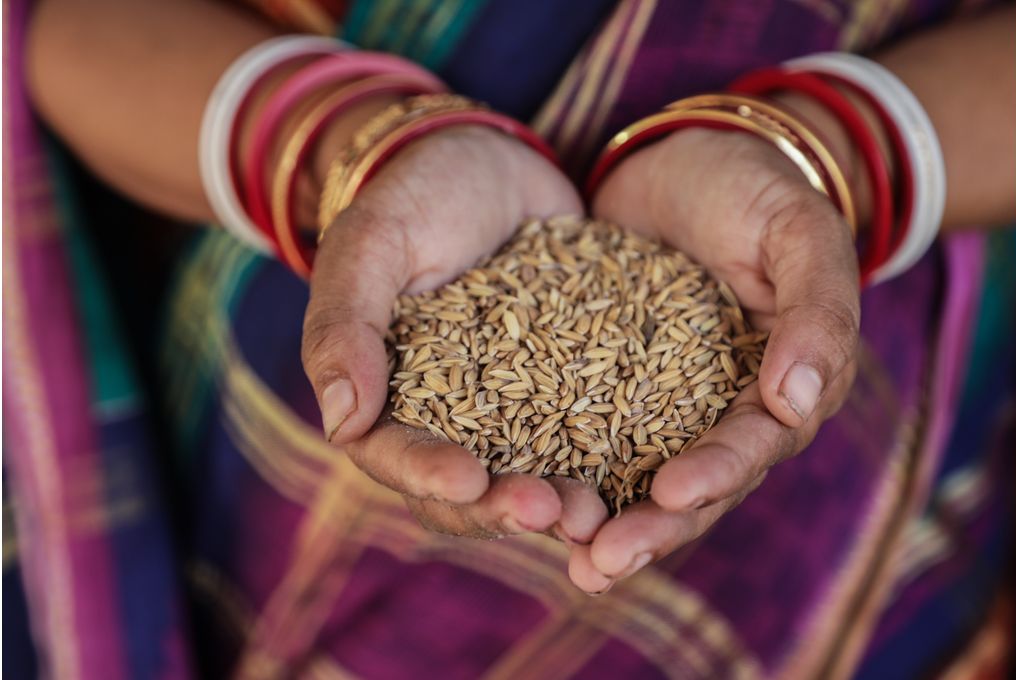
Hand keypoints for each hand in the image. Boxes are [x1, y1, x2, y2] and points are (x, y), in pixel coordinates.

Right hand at [302, 125, 606, 543]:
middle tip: (555, 513)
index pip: (396, 455)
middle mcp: (450, 418)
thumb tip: (340, 425)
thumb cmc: (413, 196)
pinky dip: (612, 461)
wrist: (487, 162)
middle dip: (506, 508)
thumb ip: (344, 326)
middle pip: (470, 489)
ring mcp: (514, 408)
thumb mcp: (370, 244)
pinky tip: (648, 473)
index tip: (468, 481)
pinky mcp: (570, 387)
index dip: (428, 476)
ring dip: (564, 503)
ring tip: (600, 514)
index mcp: (386, 398)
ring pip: (533, 475)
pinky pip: (591, 433)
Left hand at [569, 127, 860, 592]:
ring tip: (560, 559)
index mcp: (778, 385)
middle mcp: (718, 408)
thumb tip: (796, 402)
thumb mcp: (800, 232)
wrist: (685, 158)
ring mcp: (660, 401)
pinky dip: (560, 466)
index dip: (717, 474)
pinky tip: (517, 494)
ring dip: (600, 519)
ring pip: (634, 475)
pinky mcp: (604, 381)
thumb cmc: (755, 189)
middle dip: (648, 529)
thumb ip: (816, 311)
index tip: (670, 495)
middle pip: (691, 486)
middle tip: (596, 564)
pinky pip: (583, 431)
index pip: (752, 445)